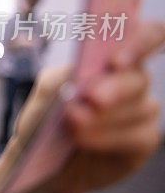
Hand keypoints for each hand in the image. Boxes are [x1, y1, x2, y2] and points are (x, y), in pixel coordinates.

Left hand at [8, 20, 164, 192]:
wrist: (41, 157)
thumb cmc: (45, 116)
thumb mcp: (45, 91)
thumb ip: (61, 77)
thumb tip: (78, 78)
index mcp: (113, 57)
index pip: (151, 35)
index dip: (142, 41)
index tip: (116, 60)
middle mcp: (134, 79)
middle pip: (139, 77)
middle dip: (114, 88)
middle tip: (92, 99)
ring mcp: (143, 110)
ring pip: (138, 108)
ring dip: (104, 118)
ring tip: (73, 123)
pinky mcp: (144, 139)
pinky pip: (136, 136)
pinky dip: (107, 137)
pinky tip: (83, 139)